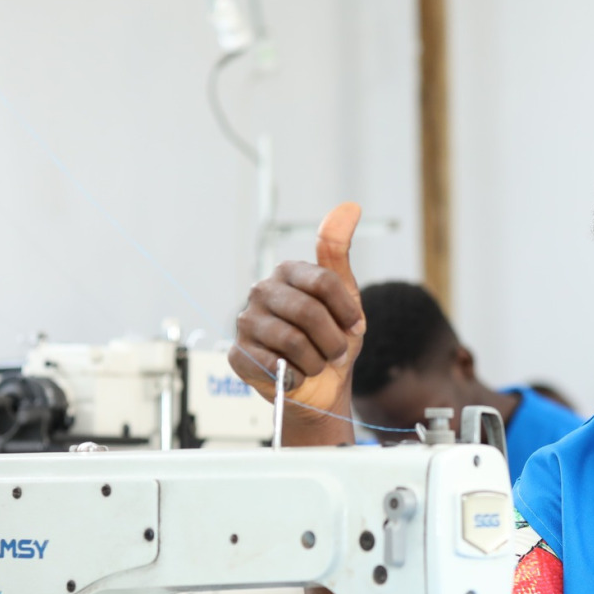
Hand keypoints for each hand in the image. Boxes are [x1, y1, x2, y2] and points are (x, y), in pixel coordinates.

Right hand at [229, 203, 365, 429]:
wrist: (320, 387)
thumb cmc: (331, 339)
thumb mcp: (345, 296)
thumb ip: (340, 253)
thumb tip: (349, 206)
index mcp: (288, 272)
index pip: (324, 282)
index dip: (347, 311)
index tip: (356, 327)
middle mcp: (262, 291)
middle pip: (309, 313)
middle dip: (333, 341)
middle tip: (337, 352)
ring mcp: (246, 322)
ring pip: (292, 342)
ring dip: (317, 361)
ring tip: (317, 364)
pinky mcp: (238, 354)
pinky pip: (274, 365)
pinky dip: (296, 377)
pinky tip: (296, 375)